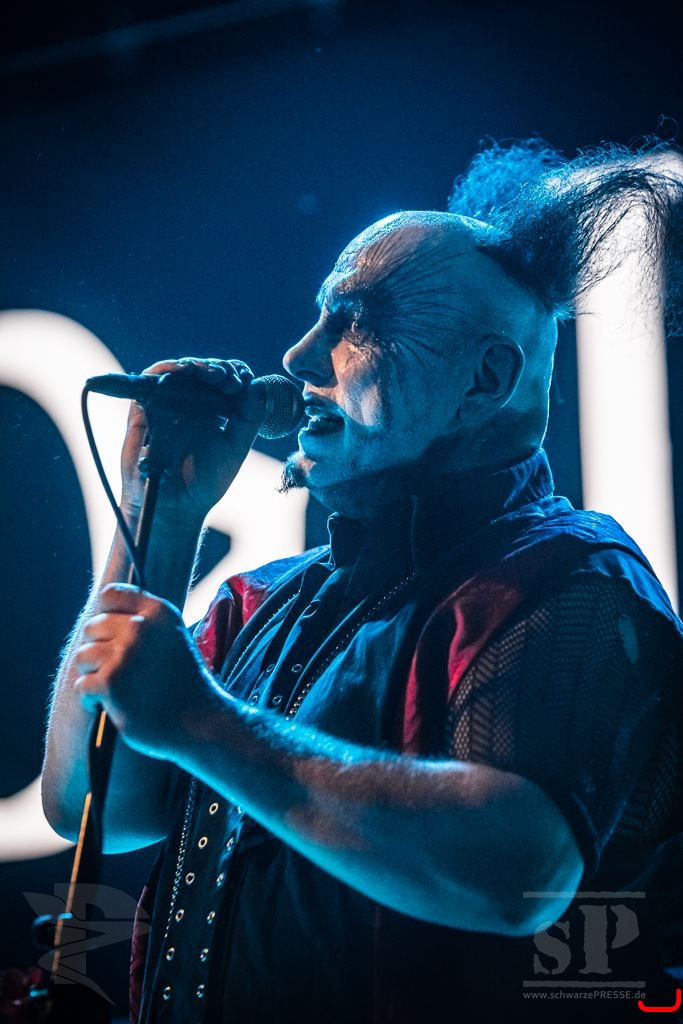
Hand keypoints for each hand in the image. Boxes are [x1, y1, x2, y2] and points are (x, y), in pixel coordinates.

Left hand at [72, 583, 219, 759]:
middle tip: (119, 672)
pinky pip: (82, 684)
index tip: (116, 638)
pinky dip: (91, 699)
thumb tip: (103, 613)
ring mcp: (124, 654)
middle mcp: (140, 627)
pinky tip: (110, 705)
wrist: (200, 722)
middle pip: (92, 627)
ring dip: (94, 674)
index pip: (111, 595)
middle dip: (99, 650)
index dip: (107, 617)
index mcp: (158, 612)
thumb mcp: (173, 637)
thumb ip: (145, 620)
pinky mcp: (111, 683)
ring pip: (82, 656)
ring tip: (116, 689)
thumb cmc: (183, 683)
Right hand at [120, 357, 266, 523]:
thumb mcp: (235, 449)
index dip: (236, 374)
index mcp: (213, 412)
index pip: (225, 381)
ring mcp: (167, 404)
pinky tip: (185, 369)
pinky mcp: (145, 408)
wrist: (174, 506)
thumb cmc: (204, 482)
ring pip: (181, 371)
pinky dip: (167, 368)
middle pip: (204, 372)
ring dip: (197, 365)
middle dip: (220, 369)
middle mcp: (190, 405)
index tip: (245, 381)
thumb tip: (260, 385)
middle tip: (230, 378)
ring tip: (214, 373)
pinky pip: (152, 380)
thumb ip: (250, 418)